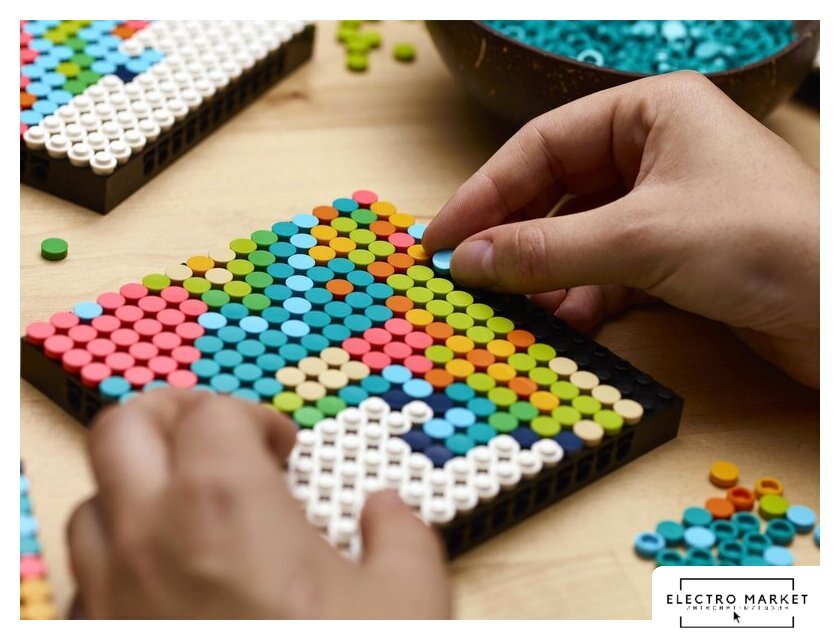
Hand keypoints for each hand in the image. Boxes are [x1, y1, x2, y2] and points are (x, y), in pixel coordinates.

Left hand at [67, 389, 449, 618]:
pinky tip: (163, 585)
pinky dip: (117, 563)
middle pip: (124, 428)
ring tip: (189, 507)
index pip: (212, 412)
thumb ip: (403, 534)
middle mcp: (150, 539)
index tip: (281, 445)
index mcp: (226, 505)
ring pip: (92, 503)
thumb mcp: (409, 600)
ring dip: (137, 488)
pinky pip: (84, 582)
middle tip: (212, 432)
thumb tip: (388, 510)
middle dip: (171, 415)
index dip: (253, 417)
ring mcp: (110, 597)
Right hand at [423, 71, 817, 387]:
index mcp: (650, 112)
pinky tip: (559, 321)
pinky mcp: (675, 256)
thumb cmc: (764, 243)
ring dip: (542, 274)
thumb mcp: (639, 239)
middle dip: (510, 237)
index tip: (441, 238)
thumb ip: (545, 249)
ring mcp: (664, 206)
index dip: (484, 192)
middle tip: (463, 275)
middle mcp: (655, 152)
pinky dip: (579, 297)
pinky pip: (605, 270)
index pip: (542, 146)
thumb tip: (467, 261)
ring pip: (577, 236)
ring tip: (508, 308)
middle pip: (555, 192)